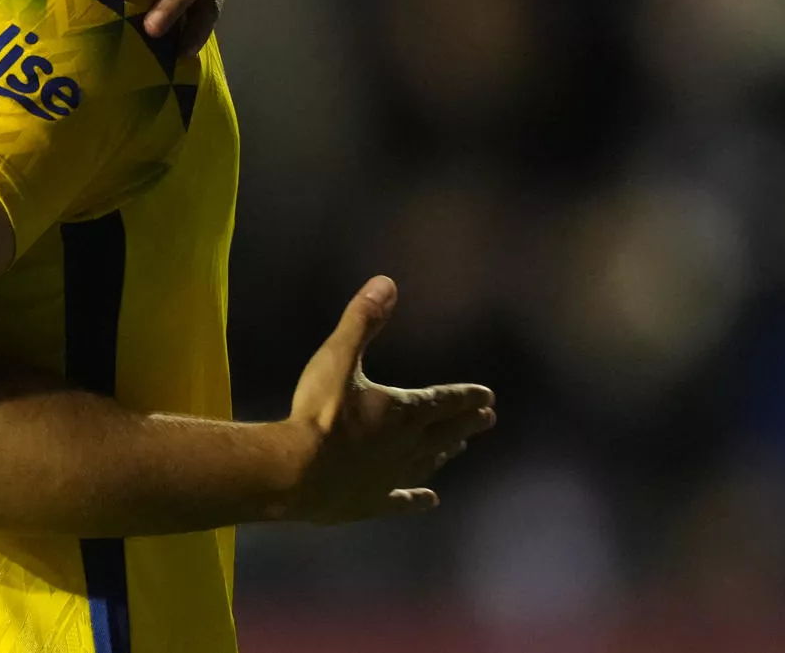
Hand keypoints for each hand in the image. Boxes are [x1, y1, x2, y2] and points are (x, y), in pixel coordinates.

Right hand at [280, 276, 494, 523]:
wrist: (296, 471)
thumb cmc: (318, 413)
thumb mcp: (337, 358)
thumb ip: (362, 321)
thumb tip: (386, 283)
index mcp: (403, 411)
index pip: (444, 401)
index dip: (466, 396)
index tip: (488, 397)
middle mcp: (407, 445)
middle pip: (444, 432)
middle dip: (466, 423)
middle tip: (488, 420)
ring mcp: (391, 476)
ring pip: (428, 463)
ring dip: (444, 452)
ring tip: (457, 448)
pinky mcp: (373, 501)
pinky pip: (403, 499)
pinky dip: (417, 499)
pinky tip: (430, 500)